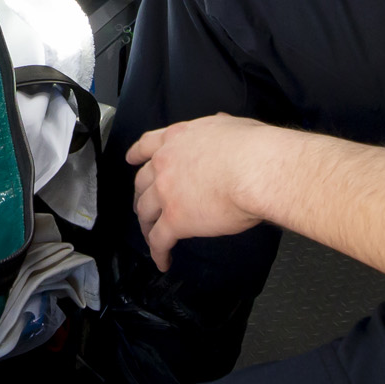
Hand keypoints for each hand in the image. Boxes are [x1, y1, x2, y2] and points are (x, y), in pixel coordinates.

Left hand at [127, 114, 284, 272]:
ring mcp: (166, 192)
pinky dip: (158, 252)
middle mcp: (165, 163)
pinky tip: (163, 261)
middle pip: (142, 182)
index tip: (131, 159)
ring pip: (146, 212)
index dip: (137, 154)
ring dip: (146, 225)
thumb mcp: (230, 125)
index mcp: (177, 138)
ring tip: (151, 235)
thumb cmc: (251, 147)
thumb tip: (221, 122)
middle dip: (141, 195)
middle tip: (144, 205)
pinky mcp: (175, 220)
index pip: (147, 144)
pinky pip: (159, 240)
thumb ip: (218, 125)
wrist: (254, 170)